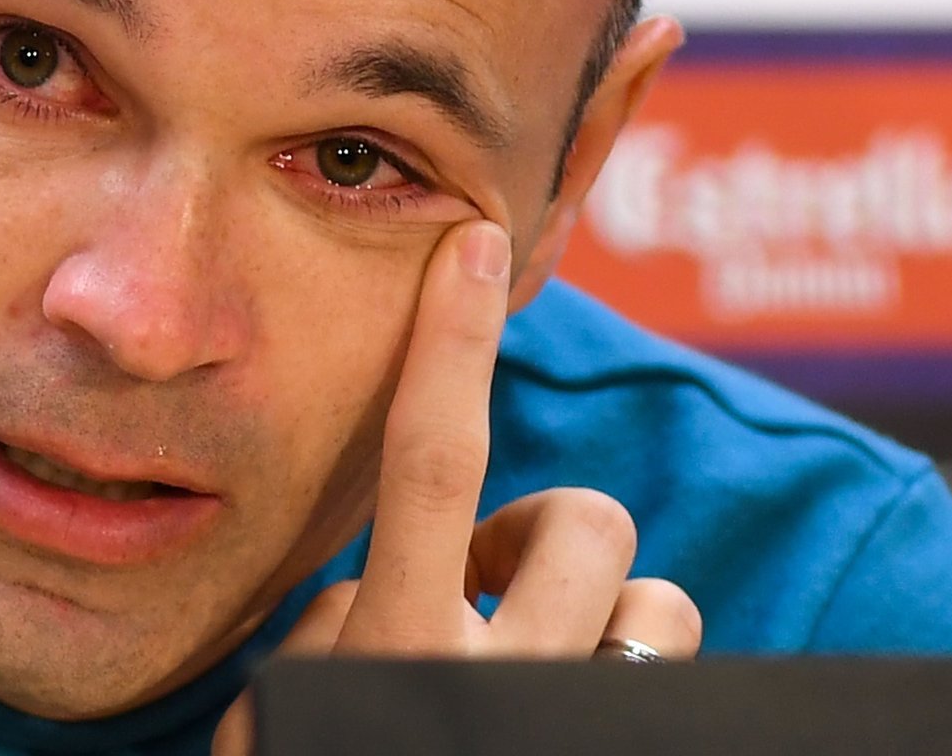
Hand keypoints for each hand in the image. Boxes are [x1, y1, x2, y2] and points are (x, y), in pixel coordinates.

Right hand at [212, 220, 701, 755]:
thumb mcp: (276, 731)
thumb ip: (327, 640)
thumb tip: (376, 589)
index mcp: (398, 654)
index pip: (429, 462)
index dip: (448, 343)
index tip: (472, 245)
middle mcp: (507, 677)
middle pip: (580, 523)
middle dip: (547, 538)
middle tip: (489, 593)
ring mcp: (584, 715)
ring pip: (657, 599)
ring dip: (605, 619)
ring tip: (546, 672)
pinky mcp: (632, 741)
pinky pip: (675, 670)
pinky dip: (634, 675)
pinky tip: (580, 709)